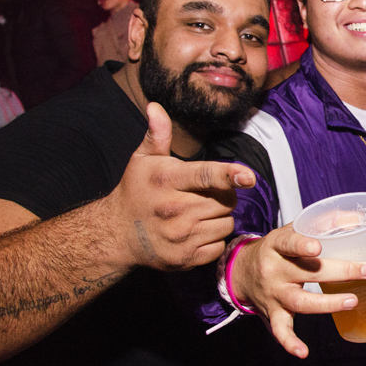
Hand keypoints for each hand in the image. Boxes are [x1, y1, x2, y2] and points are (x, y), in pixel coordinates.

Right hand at [106, 103, 255, 270]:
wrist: (115, 234)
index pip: (205, 175)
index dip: (230, 175)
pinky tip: (195, 232)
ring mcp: (180, 236)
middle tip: (204, 195)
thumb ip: (158, 135)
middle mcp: (174, 209)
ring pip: (227, 223)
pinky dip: (213, 239)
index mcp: (166, 180)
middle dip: (223, 196)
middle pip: (226, 201)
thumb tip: (156, 107)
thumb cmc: (135, 191)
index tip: (249, 177)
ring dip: (220, 218)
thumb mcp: (142, 160)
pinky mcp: (185, 258)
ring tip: (197, 213)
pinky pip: (219, 246)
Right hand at [230, 224, 365, 357]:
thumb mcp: (293, 228)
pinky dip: (290, 343)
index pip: (289, 243)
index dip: (302, 244)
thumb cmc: (277, 248)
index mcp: (277, 245)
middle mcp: (274, 270)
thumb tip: (358, 219)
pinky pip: (280, 330)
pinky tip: (303, 352)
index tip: (318, 247)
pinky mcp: (273, 313)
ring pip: (299, 302)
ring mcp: (274, 294)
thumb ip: (323, 222)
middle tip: (365, 271)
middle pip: (305, 273)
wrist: (242, 271)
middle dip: (338, 272)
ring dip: (326, 304)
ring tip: (351, 301)